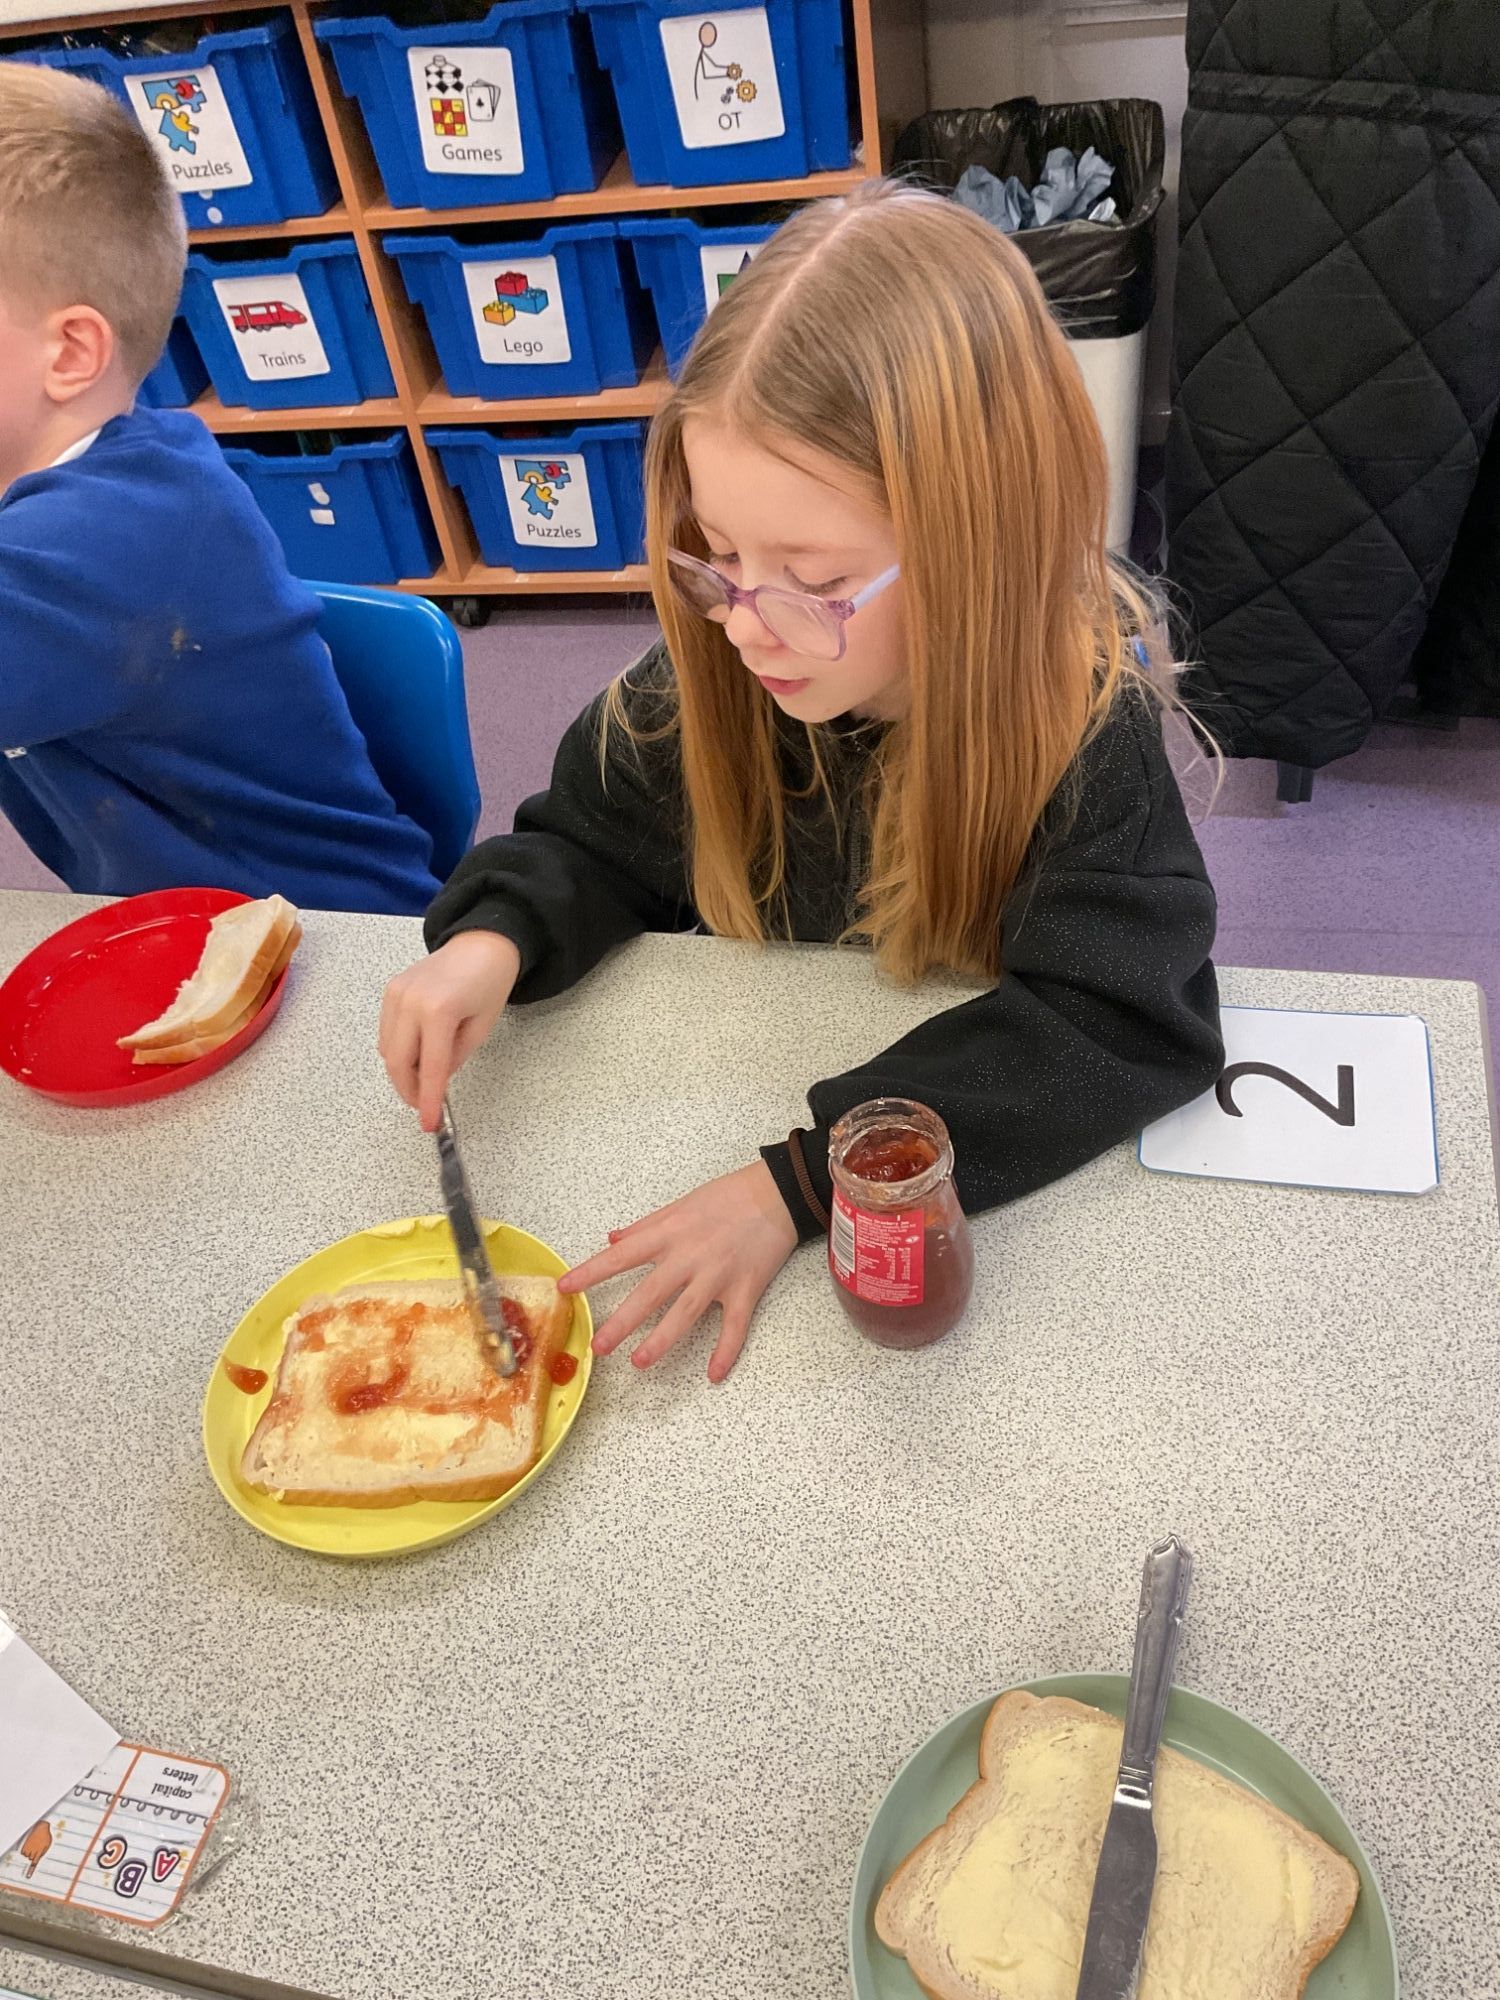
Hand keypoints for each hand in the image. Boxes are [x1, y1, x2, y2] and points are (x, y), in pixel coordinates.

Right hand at [378, 931, 521, 1130]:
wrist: (481, 943)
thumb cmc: (489, 981)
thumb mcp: (481, 1028)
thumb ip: (455, 1058)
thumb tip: (435, 1082)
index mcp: (439, 1010)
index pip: (429, 1068)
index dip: (427, 1100)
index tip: (429, 1122)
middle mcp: (410, 1001)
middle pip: (396, 1062)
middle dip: (409, 1090)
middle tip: (425, 1105)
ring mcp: (395, 994)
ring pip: (386, 1050)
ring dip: (402, 1072)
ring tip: (424, 1080)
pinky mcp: (390, 990)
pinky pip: (386, 1033)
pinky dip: (398, 1051)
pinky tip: (417, 1055)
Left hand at [561, 1161, 798, 1382]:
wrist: (776, 1194)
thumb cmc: (727, 1196)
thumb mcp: (680, 1204)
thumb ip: (645, 1226)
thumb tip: (612, 1239)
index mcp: (670, 1234)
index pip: (622, 1256)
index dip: (591, 1272)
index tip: (565, 1287)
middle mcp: (690, 1257)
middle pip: (650, 1293)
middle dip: (622, 1322)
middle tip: (598, 1347)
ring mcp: (718, 1276)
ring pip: (686, 1314)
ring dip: (662, 1340)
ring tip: (639, 1362)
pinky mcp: (745, 1289)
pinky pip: (735, 1326)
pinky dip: (726, 1351)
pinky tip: (713, 1374)